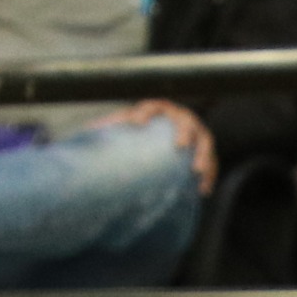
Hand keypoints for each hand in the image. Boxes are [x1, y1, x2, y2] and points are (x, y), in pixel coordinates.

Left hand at [101, 98, 218, 193]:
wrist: (156, 139)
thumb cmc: (133, 133)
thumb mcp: (119, 129)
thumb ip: (106, 129)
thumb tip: (84, 134)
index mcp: (156, 109)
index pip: (152, 106)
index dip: (145, 111)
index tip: (136, 123)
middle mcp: (179, 117)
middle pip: (185, 121)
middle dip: (184, 132)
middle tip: (179, 146)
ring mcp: (195, 133)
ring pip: (204, 141)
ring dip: (203, 155)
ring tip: (196, 171)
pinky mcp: (204, 150)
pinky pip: (212, 161)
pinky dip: (209, 174)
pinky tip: (202, 190)